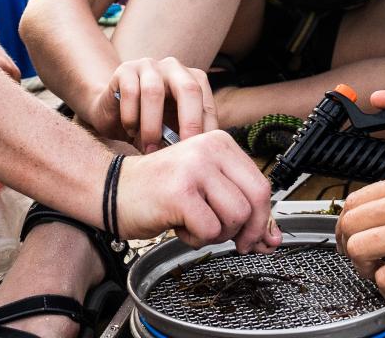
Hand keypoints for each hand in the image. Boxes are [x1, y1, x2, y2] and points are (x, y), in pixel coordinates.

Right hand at [107, 57, 215, 151]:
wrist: (113, 114)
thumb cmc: (148, 124)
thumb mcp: (171, 132)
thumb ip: (184, 136)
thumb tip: (198, 154)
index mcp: (192, 81)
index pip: (207, 105)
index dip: (207, 130)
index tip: (202, 155)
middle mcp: (174, 68)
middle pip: (188, 88)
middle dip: (188, 122)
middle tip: (183, 151)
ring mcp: (149, 66)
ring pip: (154, 92)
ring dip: (152, 126)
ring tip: (149, 148)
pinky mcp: (125, 69)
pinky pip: (130, 92)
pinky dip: (131, 116)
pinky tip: (130, 130)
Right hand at [116, 130, 282, 252]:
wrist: (113, 189)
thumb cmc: (159, 190)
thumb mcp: (206, 188)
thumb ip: (239, 206)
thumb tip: (271, 237)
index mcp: (220, 142)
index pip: (261, 184)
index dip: (264, 218)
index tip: (258, 237)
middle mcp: (209, 149)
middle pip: (255, 201)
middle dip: (248, 231)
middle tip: (235, 243)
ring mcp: (194, 169)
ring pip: (235, 218)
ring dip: (218, 234)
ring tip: (195, 223)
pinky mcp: (180, 193)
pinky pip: (210, 231)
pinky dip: (196, 239)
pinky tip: (179, 225)